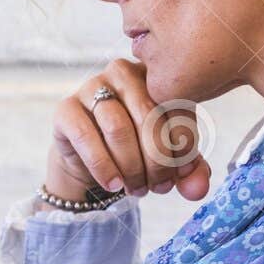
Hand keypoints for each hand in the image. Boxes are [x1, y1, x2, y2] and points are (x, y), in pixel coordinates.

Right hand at [46, 58, 211, 202]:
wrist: (91, 163)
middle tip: (159, 188)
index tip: (182, 173)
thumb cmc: (137, 152)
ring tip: (137, 189)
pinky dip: (103, 167)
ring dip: (131, 167)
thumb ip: (190, 171)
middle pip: (148, 116)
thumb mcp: (170, 160)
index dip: (183, 145)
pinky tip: (113, 185)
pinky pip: (85, 137)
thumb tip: (197, 190)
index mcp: (156, 75)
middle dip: (157, 161)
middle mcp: (123, 72)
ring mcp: (91, 86)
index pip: (177, 105)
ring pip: (118, 128)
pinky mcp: (66, 108)